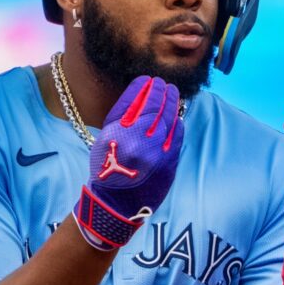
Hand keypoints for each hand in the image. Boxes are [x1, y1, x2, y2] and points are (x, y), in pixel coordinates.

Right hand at [73, 76, 183, 249]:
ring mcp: (155, 151)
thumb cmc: (108, 170)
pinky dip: (178, 122)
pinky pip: (177, 135)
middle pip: (153, 105)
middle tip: (163, 83)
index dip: (142, 86)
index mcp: (116, 132)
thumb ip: (121, 117)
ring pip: (168, 117)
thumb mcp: (105, 139)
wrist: (116, 204)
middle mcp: (136, 140)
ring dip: (172, 101)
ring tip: (172, 92)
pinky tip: (177, 115)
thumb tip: (141, 94)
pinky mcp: (168, 162)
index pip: (133, 100)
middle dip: (159, 90)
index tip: (147, 80)